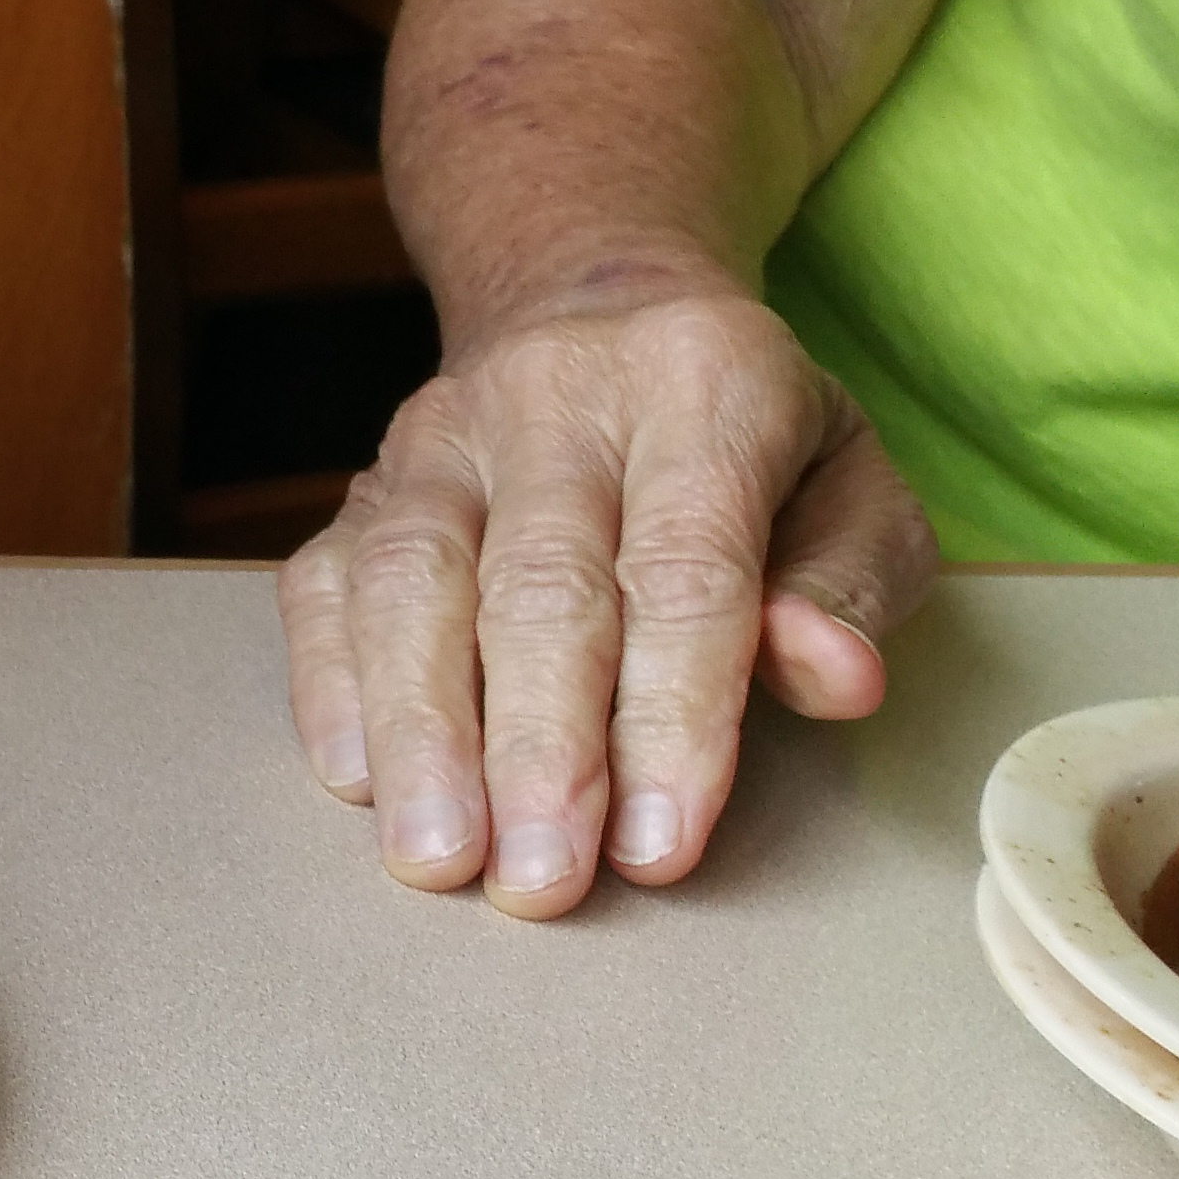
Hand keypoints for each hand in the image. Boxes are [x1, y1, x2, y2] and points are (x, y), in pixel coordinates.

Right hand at [279, 284, 934, 916]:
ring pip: (411, 580)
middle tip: (543, 881)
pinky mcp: (362, 481)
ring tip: (439, 857)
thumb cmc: (744, 430)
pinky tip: (358, 780)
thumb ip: (853, 579)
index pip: (684, 567)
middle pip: (537, 583)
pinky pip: (326, 580)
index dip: (672, 713)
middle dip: (538, 747)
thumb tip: (829, 675)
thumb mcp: (852, 479)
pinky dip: (333, 685)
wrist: (590, 296)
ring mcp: (438, 435)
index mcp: (701, 384)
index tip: (662, 845)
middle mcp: (554, 395)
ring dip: (420, 729)